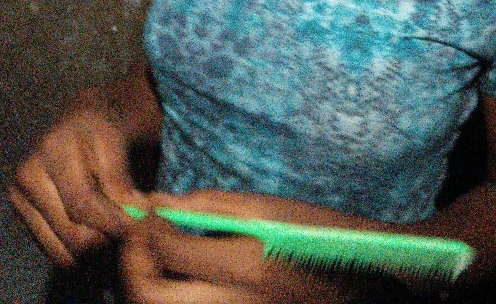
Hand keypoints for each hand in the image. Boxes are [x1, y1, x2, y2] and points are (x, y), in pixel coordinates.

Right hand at [9, 108, 146, 266]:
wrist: (77, 122)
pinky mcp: (22, 218)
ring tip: (116, 229)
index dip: (114, 222)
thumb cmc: (101, 128)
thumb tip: (137, 215)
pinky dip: (79, 251)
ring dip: (94, 249)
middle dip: (107, 238)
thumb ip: (121, 180)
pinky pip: (55, 250)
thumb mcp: (116, 142)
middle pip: (71, 234)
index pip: (82, 203)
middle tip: (132, 231)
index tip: (140, 227)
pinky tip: (98, 231)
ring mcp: (20, 200)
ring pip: (62, 250)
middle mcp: (27, 178)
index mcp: (52, 150)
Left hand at [120, 189, 383, 303]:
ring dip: (147, 283)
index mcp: (245, 265)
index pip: (167, 247)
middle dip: (133, 265)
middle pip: (150, 297)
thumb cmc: (318, 235)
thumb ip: (209, 204)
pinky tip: (180, 274)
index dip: (146, 226)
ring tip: (155, 254)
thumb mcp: (269, 208)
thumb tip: (158, 201)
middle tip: (139, 238)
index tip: (147, 210)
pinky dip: (172, 296)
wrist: (362, 281)